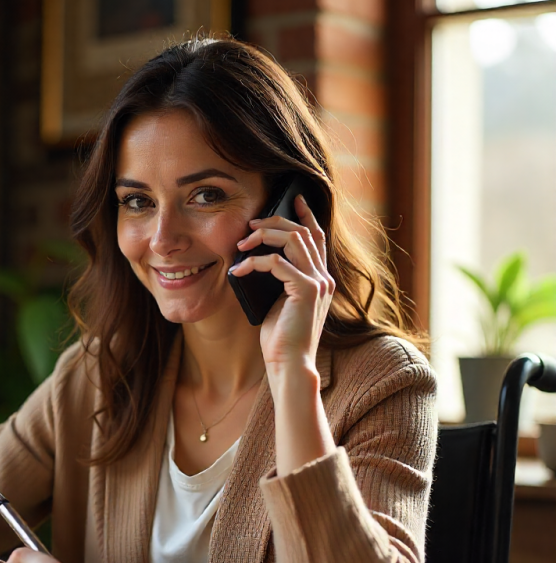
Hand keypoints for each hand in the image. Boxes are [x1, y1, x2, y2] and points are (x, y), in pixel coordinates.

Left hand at [229, 194, 334, 367]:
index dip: (307, 215)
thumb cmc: (280, 337)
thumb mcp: (279, 301)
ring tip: (241, 244)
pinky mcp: (306, 290)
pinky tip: (237, 271)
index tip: (294, 199)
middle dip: (274, 222)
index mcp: (321, 279)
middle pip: (302, 232)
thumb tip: (258, 257)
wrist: (288, 363)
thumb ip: (279, 279)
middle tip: (250, 225)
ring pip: (292, 240)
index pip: (317, 237)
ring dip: (263, 237)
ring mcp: (318, 283)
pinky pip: (276, 262)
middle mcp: (324, 277)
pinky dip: (253, 263)